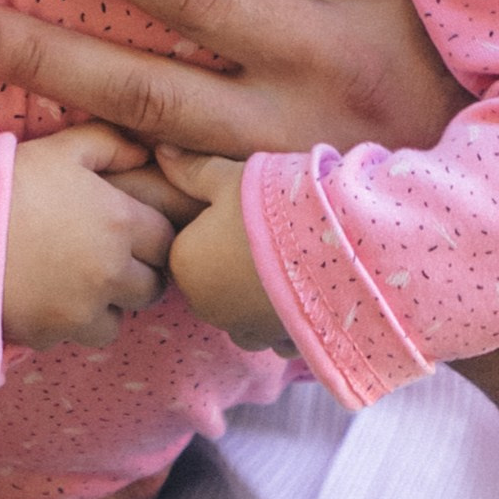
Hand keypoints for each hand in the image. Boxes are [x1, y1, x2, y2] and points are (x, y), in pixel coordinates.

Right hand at [2, 122, 175, 350]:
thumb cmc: (6, 182)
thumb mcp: (61, 149)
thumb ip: (109, 143)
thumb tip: (143, 152)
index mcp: (121, 222)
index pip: (166, 240)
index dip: (149, 237)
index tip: (129, 233)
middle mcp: (112, 270)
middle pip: (152, 288)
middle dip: (136, 276)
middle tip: (107, 263)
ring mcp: (83, 308)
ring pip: (118, 320)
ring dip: (105, 307)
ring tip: (75, 286)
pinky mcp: (52, 334)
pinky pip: (73, 337)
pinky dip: (65, 324)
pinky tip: (43, 299)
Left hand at [158, 151, 290, 351]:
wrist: (336, 247)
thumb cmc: (275, 206)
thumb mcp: (230, 178)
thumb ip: (193, 171)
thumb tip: (162, 153)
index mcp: (185, 264)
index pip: (186, 250)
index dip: (213, 233)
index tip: (242, 217)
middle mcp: (206, 306)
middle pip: (211, 285)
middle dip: (232, 269)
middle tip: (269, 238)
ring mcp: (245, 330)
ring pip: (241, 315)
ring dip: (257, 298)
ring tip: (288, 267)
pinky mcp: (279, 345)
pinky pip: (275, 334)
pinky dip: (285, 319)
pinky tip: (305, 293)